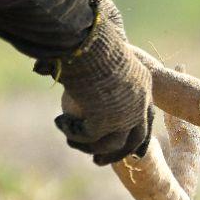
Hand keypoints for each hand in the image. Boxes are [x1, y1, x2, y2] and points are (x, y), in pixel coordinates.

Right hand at [40, 11, 152, 164]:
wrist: (87, 41)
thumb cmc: (89, 38)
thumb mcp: (96, 53)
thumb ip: (84, 67)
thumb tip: (51, 69)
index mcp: (144, 84)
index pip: (147, 117)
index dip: (139, 137)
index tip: (133, 152)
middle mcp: (140, 102)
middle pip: (135, 138)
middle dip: (117, 153)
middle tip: (97, 161)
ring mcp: (125, 114)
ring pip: (111, 144)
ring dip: (89, 147)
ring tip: (71, 140)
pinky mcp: (106, 121)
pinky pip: (88, 137)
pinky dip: (74, 134)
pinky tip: (61, 123)